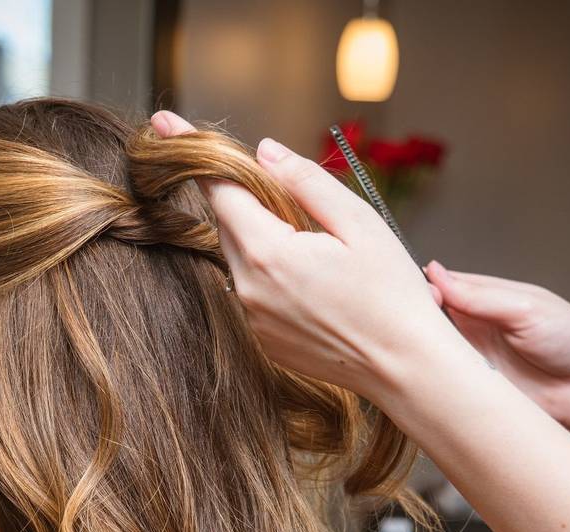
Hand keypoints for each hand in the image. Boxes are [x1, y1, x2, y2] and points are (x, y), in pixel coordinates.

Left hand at [148, 111, 457, 402]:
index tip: (163, 125)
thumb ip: (305, 182)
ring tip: (322, 254)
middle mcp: (249, 288)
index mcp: (269, 253)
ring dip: (264, 240)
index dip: (193, 153)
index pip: (217, 190)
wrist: (405, 368)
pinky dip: (272, 275)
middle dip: (249, 201)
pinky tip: (316, 285)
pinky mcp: (263, 340)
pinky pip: (253, 292)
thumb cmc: (392, 294)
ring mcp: (252, 319)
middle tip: (296, 202)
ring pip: (241, 258)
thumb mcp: (358, 222)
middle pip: (229, 223)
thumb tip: (265, 152)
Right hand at [425, 262, 569, 499]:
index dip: (422, 289)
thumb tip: (434, 273)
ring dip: (417, 350)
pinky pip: (438, 386)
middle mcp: (468, 329)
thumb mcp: (527, 307)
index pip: (436, 286)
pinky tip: (419, 375)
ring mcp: (465, 362)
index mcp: (481, 299)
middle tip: (415, 322)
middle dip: (413, 319)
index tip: (421, 295)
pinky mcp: (467, 393)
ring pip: (425, 353)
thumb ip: (480, 295)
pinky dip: (427, 382)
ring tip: (413, 348)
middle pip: (423, 319)